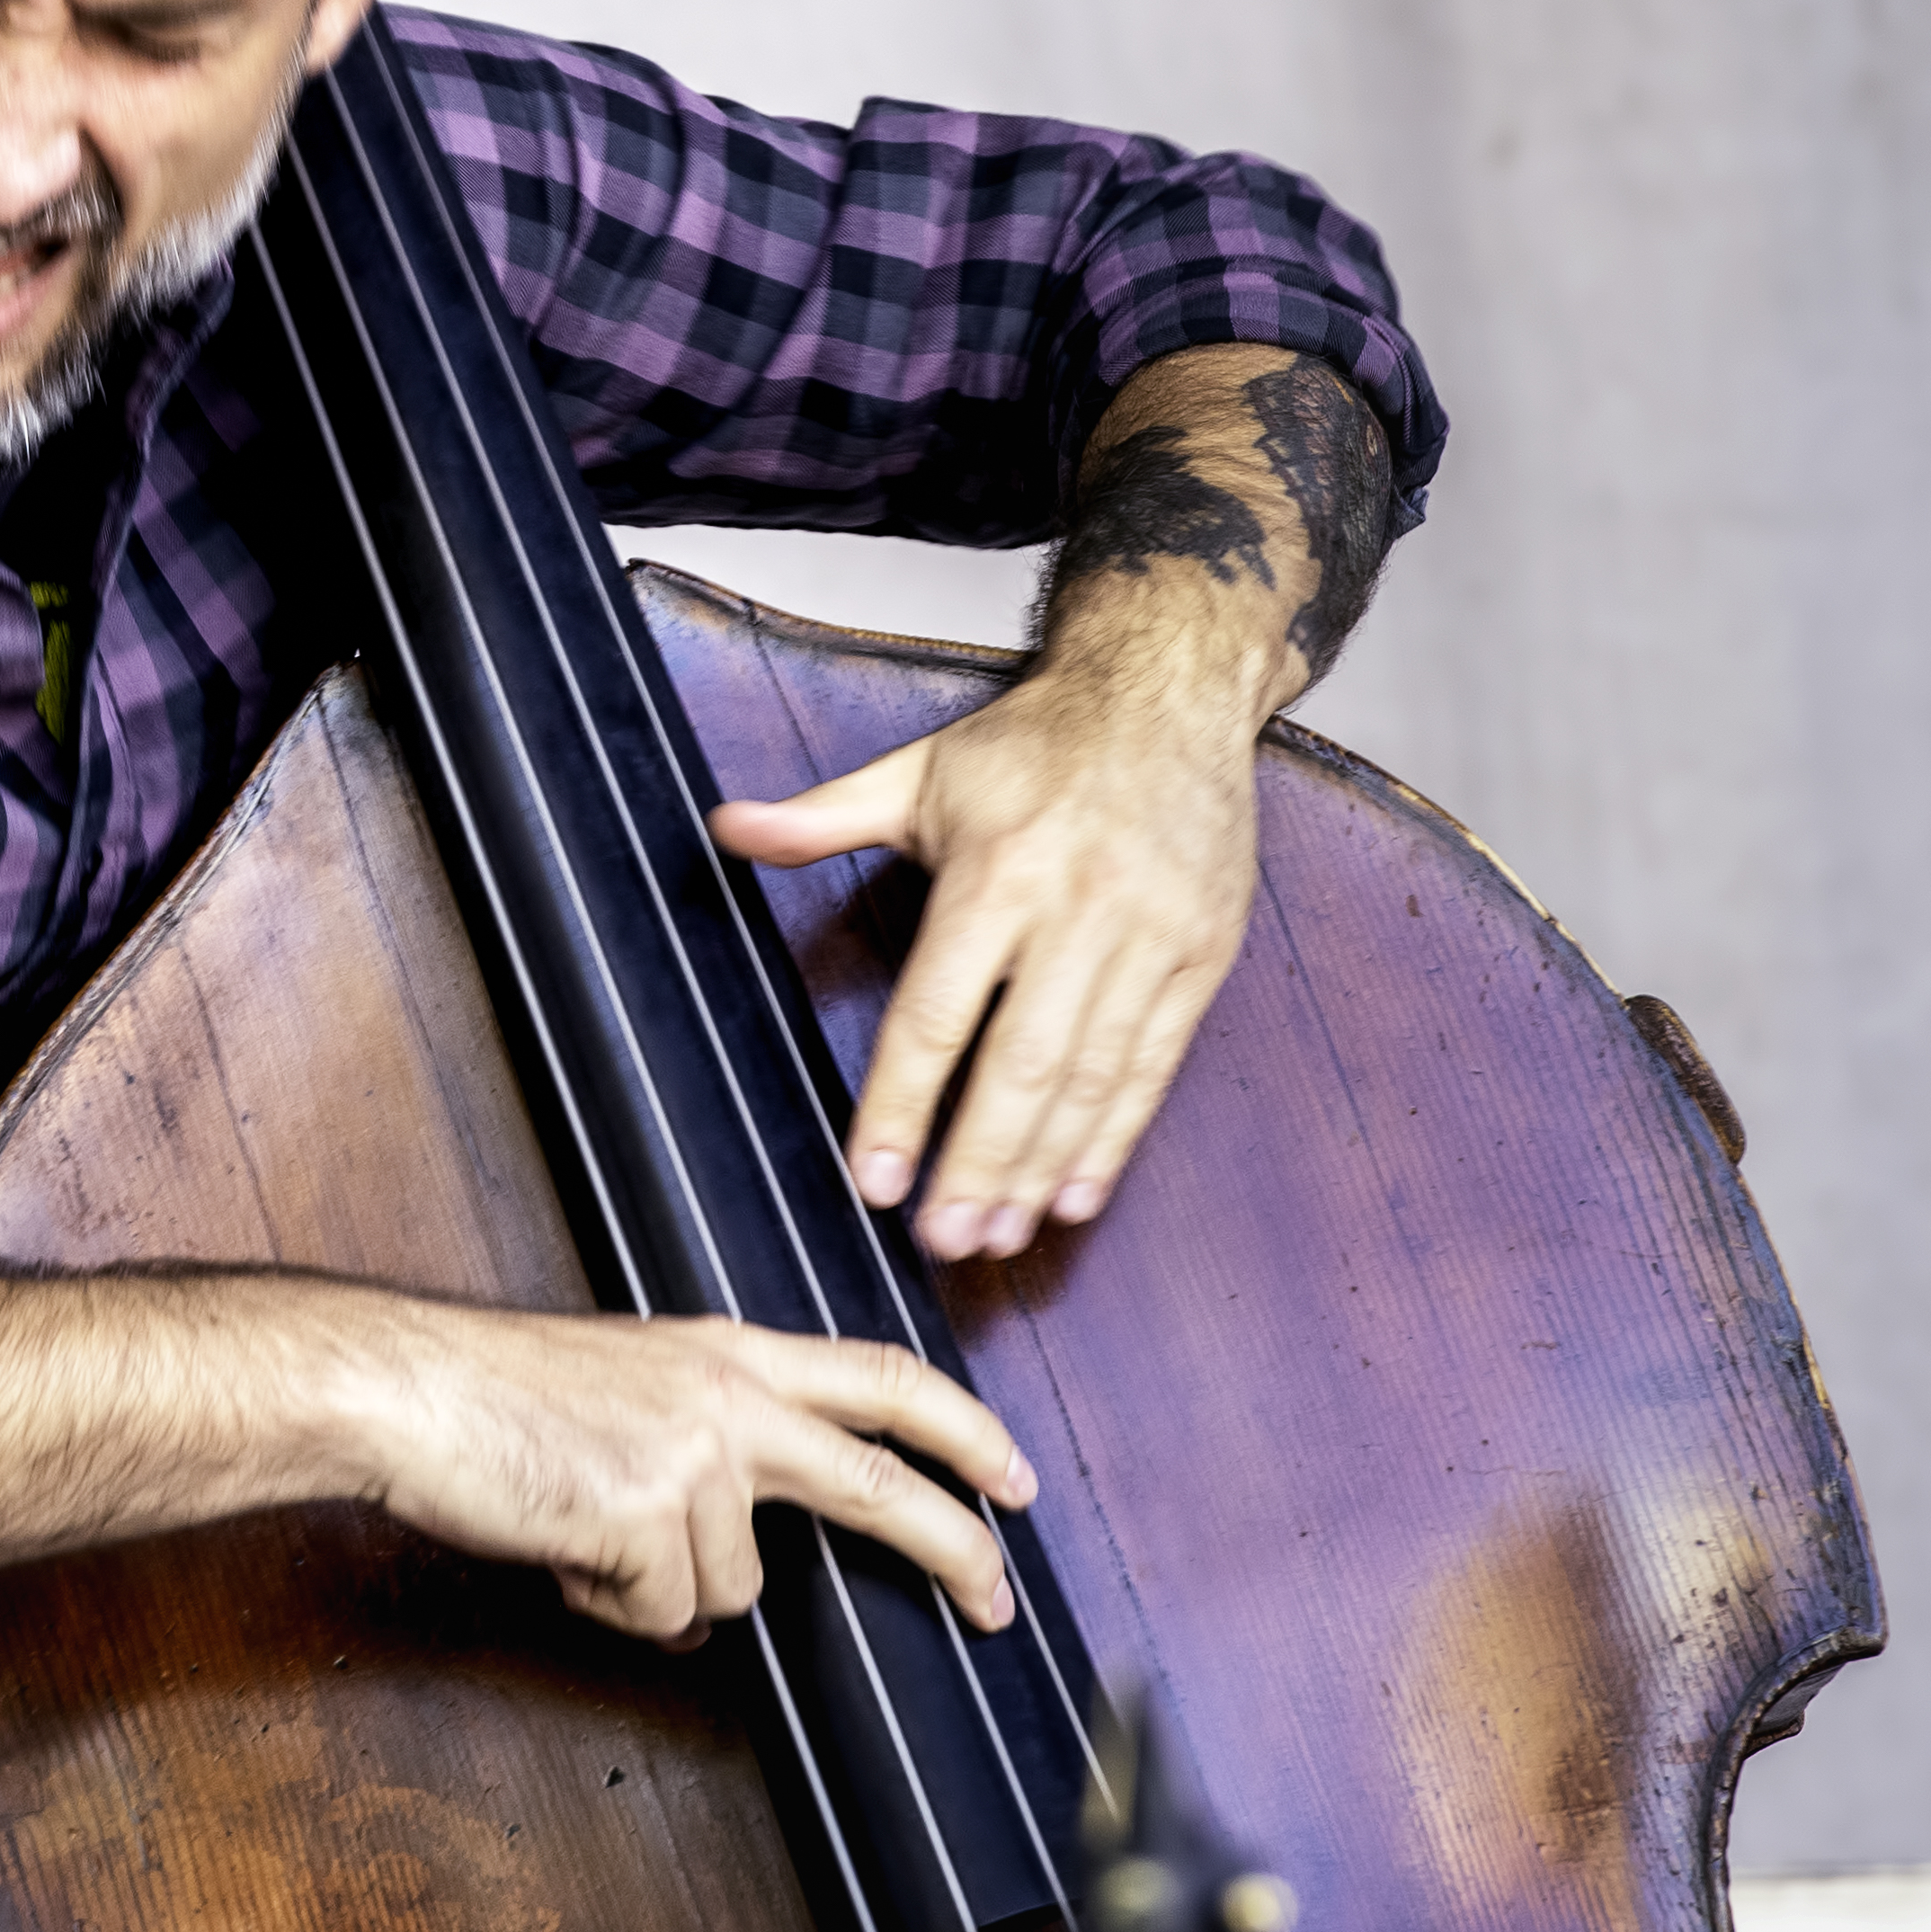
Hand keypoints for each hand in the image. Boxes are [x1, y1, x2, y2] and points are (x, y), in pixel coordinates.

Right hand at [350, 1295, 1034, 1647]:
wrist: (414, 1385)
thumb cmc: (499, 1390)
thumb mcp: (634, 1378)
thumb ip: (711, 1433)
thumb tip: (741, 1542)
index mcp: (730, 1351)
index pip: (878, 1376)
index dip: (958, 1425)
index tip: (1010, 1475)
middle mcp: (728, 1394)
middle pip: (876, 1479)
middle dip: (954, 1546)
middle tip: (999, 1600)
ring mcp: (695, 1455)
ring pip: (732, 1588)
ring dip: (661, 1585)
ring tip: (587, 1528)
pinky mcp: (652, 1516)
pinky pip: (664, 1614)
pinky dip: (612, 1602)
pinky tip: (565, 1544)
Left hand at [709, 659, 1261, 1262]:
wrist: (1168, 692)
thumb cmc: (1036, 742)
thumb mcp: (921, 769)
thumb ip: (823, 815)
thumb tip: (727, 826)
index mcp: (998, 870)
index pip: (938, 1012)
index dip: (901, 1102)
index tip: (872, 1177)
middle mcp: (1078, 909)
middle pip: (1021, 1064)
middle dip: (978, 1163)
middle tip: (941, 1239)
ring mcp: (1149, 937)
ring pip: (1091, 1078)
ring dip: (1042, 1168)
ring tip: (1000, 1235)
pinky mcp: (1202, 956)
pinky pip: (1155, 1066)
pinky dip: (1115, 1138)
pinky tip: (1076, 1190)